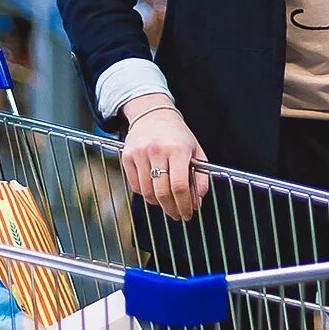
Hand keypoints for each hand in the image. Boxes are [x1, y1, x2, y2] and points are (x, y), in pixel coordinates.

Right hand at [120, 99, 208, 219]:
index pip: (180, 186)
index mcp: (178, 149)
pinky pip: (135, 186)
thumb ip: (201, 176)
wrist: (153, 114)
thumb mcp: (196, 151)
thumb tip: (197, 201)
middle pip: (162, 192)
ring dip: (158, 204)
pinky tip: (154, 192)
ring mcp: (139, 154)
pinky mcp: (127, 157)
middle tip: (178, 215)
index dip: (184, 205)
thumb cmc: (177, 135)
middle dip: (172, 209)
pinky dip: (146, 194)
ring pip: (147, 192)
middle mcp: (157, 151)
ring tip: (167, 204)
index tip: (188, 213)